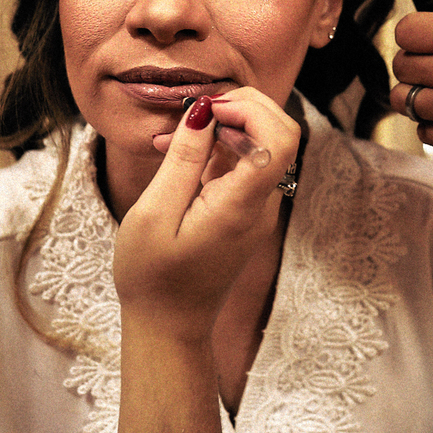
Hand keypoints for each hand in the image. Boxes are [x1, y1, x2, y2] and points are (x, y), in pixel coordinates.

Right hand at [113, 88, 298, 339]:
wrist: (169, 324)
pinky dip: (218, 148)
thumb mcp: (154, 213)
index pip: (280, 139)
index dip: (251, 109)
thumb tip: (204, 109)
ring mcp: (259, 206)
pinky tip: (180, 155)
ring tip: (173, 137)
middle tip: (191, 113)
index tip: (206, 108)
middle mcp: (262, 203)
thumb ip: (184, 159)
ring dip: (223, 126)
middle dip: (239, 108)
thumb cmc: (153, 275)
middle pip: (279, 132)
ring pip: (262, 143)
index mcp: (242, 205)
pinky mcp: (247, 209)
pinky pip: (245, 163)